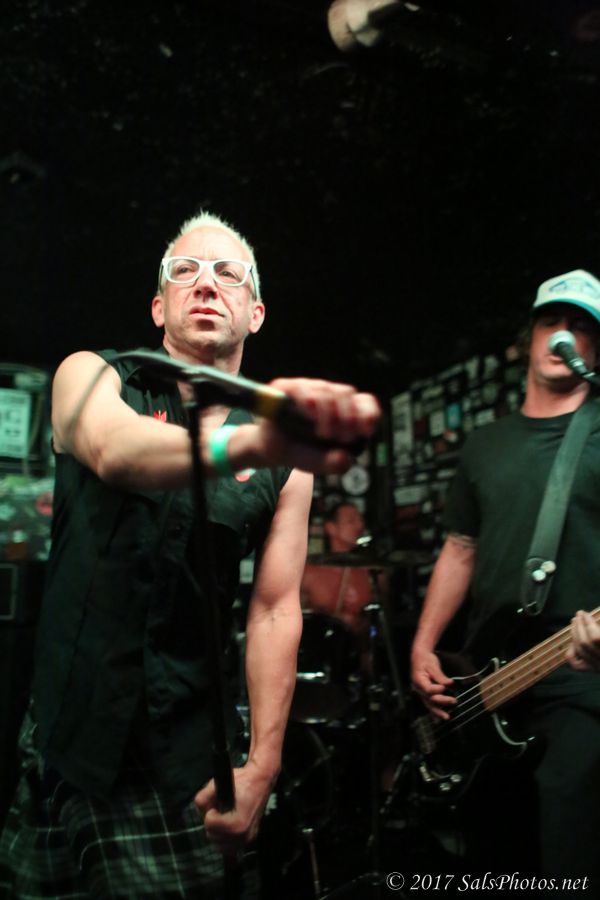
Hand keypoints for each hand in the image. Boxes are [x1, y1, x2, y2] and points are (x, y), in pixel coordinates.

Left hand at [194, 762, 274, 855]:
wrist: (260, 781)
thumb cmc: (242, 780)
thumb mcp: (220, 782)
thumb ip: (203, 796)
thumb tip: (201, 809)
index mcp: (237, 823)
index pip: (210, 824)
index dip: (209, 811)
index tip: (216, 803)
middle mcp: (243, 835)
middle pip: (212, 837)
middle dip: (212, 823)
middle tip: (218, 809)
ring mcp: (247, 839)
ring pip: (219, 845)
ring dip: (217, 832)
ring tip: (223, 817)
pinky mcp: (249, 839)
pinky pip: (230, 848)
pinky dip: (225, 840)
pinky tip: (226, 827)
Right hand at [254, 377, 380, 473]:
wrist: (272, 451)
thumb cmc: (301, 451)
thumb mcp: (321, 463)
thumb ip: (336, 463)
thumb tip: (346, 458)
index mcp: (344, 409)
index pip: (365, 402)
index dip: (368, 414)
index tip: (365, 431)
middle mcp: (328, 395)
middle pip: (347, 393)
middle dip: (349, 418)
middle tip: (342, 438)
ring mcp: (308, 389)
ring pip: (326, 390)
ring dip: (329, 414)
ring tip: (324, 434)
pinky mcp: (285, 388)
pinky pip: (301, 388)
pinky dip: (309, 401)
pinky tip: (311, 416)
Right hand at [411, 646, 455, 719]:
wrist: (419, 657)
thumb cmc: (425, 660)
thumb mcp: (433, 665)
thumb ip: (440, 676)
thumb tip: (449, 683)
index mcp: (418, 680)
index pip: (428, 689)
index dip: (436, 689)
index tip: (444, 687)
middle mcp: (418, 688)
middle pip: (429, 698)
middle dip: (442, 701)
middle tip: (453, 701)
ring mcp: (420, 692)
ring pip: (428, 704)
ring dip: (438, 711)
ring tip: (446, 717)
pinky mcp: (424, 693)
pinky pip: (429, 703)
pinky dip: (435, 709)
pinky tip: (442, 715)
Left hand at [566, 610, 599, 671]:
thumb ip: (598, 628)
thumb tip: (591, 615)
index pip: (596, 638)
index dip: (588, 623)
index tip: (585, 613)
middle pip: (585, 644)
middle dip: (579, 626)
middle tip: (578, 615)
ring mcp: (598, 667)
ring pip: (580, 651)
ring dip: (574, 634)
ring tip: (575, 621)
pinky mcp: (593, 670)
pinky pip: (577, 665)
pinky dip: (572, 652)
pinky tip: (573, 641)